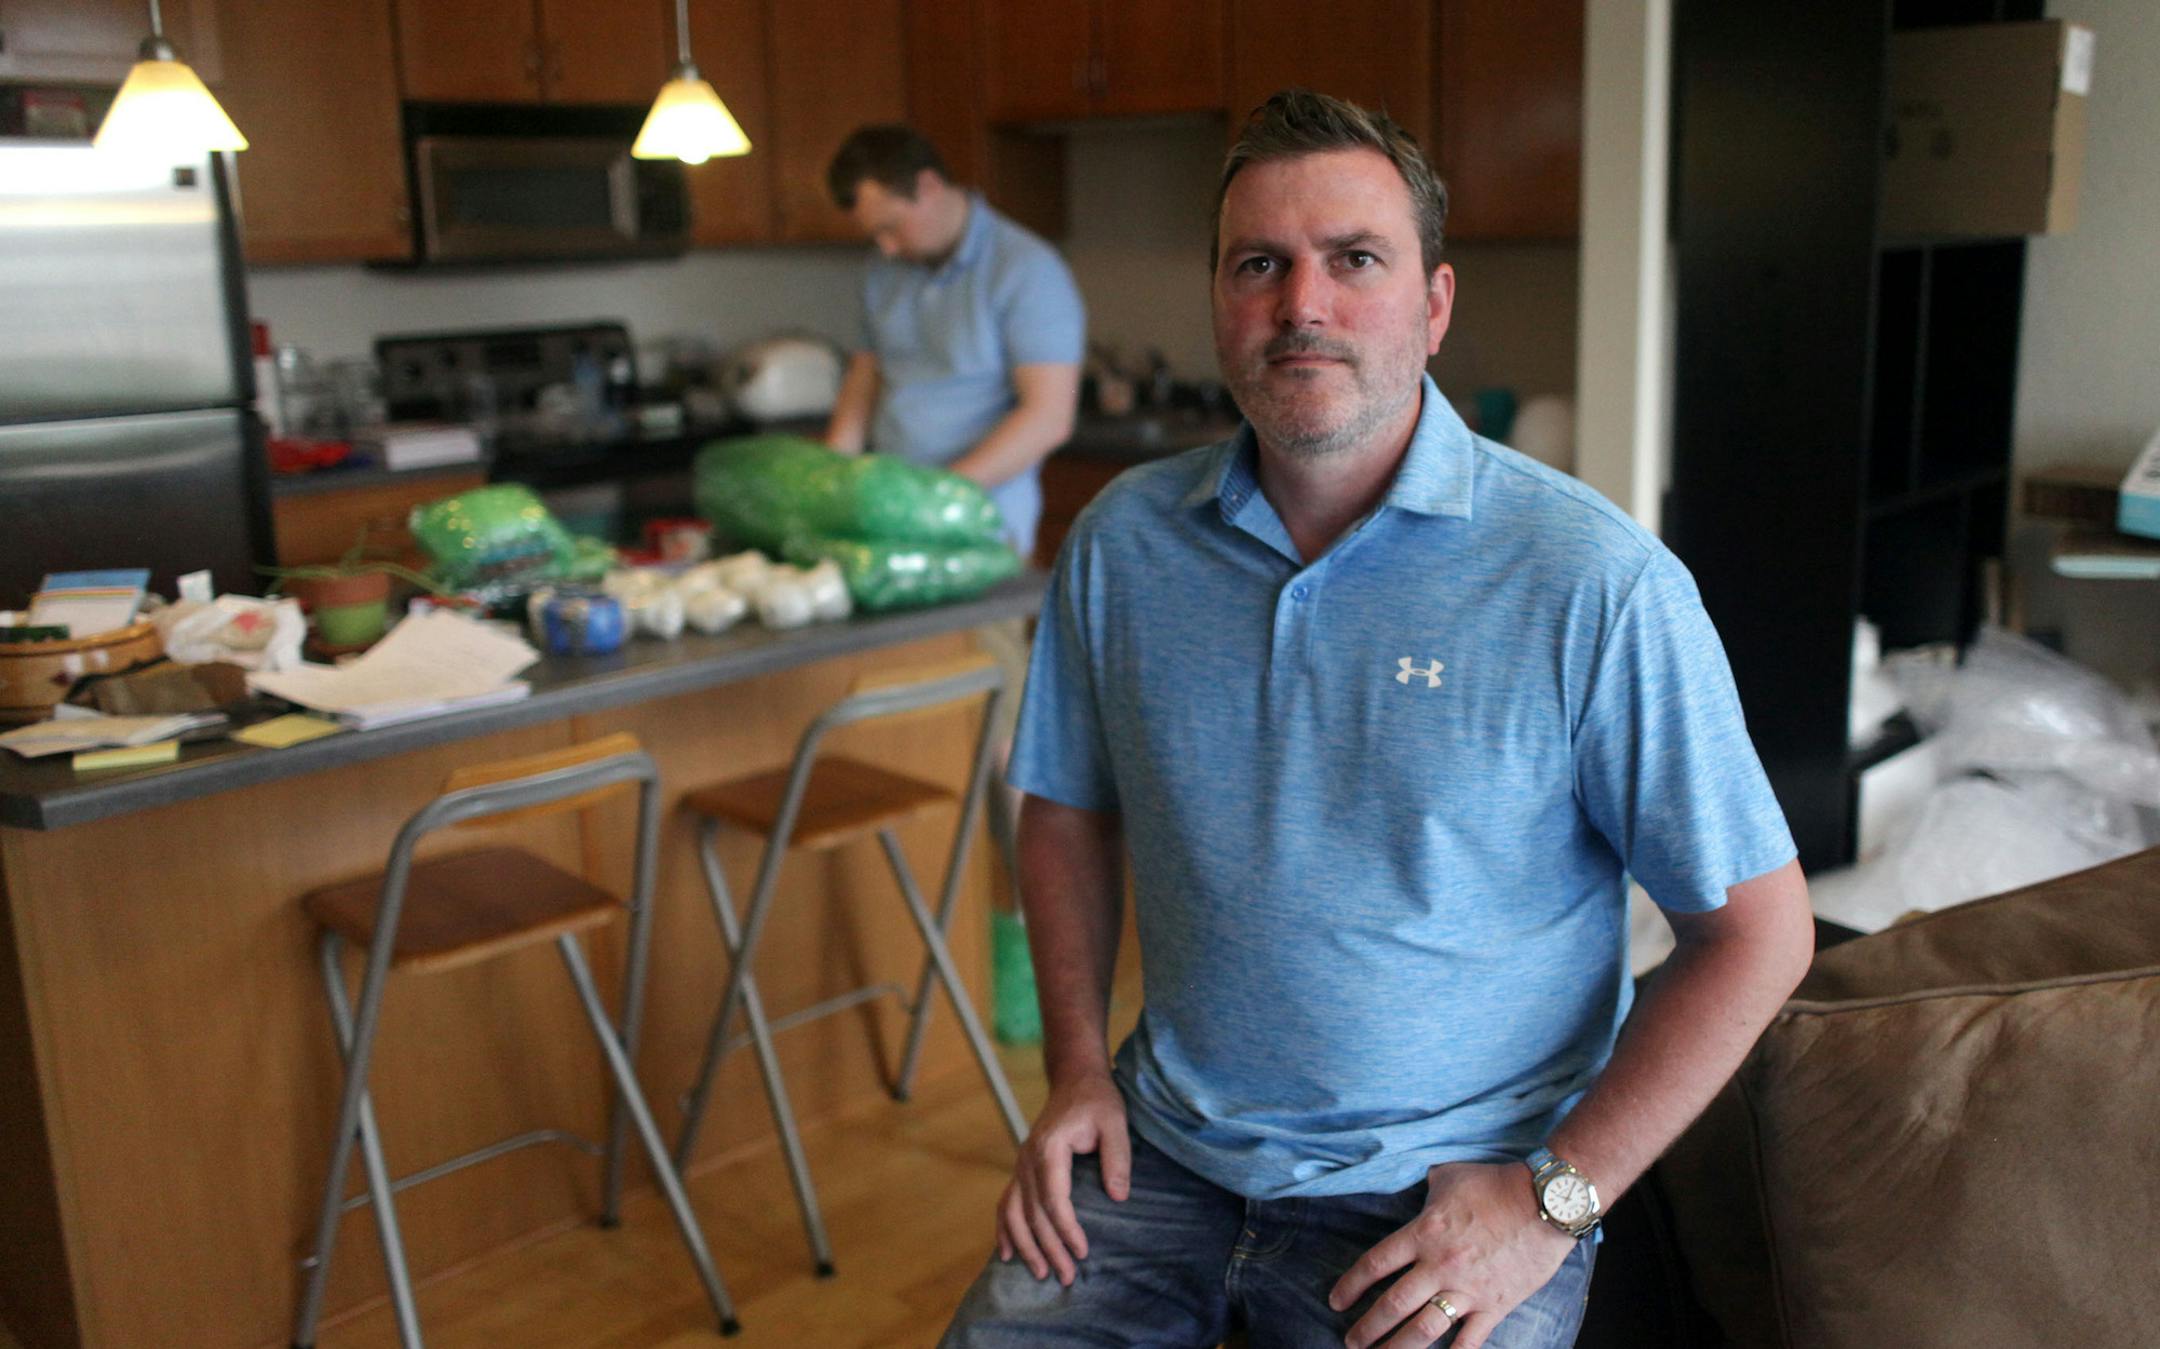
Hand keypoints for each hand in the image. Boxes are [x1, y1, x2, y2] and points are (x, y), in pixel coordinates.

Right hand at [995, 1069, 1129, 1285]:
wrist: (1075, 1080)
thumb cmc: (1098, 1101)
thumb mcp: (1115, 1122)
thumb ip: (1117, 1158)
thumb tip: (1118, 1197)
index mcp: (1050, 1147)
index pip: (1054, 1199)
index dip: (1066, 1229)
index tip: (1083, 1251)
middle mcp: (1028, 1158)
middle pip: (1034, 1212)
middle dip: (1049, 1248)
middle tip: (1067, 1277)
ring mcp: (1021, 1163)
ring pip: (1015, 1212)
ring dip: (1025, 1245)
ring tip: (1039, 1274)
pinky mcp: (1022, 1168)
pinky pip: (1006, 1202)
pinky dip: (1004, 1229)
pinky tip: (1006, 1254)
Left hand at [1329, 1161, 1575, 1348]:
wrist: (1545, 1201)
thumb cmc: (1496, 1183)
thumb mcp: (1449, 1176)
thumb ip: (1426, 1188)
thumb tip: (1418, 1190)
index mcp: (1423, 1232)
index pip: (1375, 1264)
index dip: (1351, 1285)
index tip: (1336, 1302)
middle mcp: (1439, 1265)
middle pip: (1392, 1305)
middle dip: (1367, 1328)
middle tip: (1351, 1341)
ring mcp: (1468, 1289)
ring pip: (1423, 1329)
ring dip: (1397, 1348)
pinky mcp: (1495, 1305)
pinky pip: (1469, 1341)